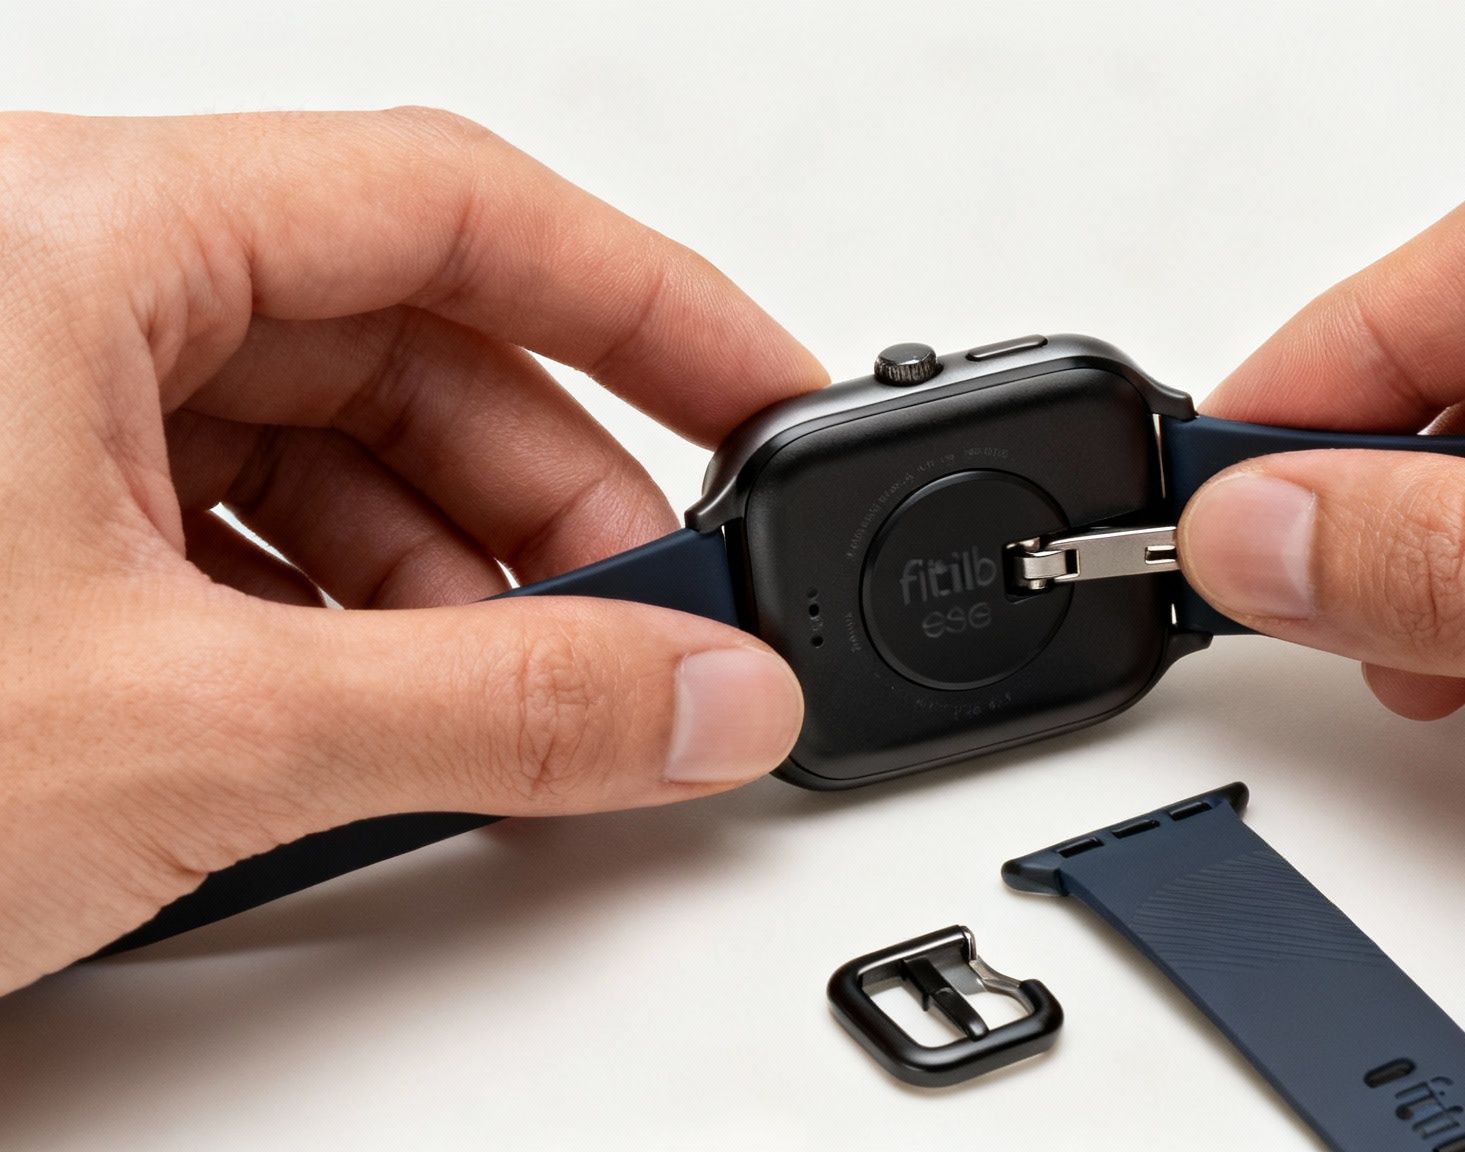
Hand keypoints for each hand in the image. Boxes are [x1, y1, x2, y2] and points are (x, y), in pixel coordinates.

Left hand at [0, 110, 822, 990]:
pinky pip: (238, 526)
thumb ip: (498, 714)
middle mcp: (40, 285)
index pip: (452, 204)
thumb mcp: (186, 731)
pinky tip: (390, 722)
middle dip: (551, 498)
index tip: (768, 394)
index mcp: (68, 238)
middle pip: (399, 340)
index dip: (648, 299)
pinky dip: (347, 622)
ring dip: (454, 580)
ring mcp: (16, 401)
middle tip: (658, 631)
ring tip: (529, 712)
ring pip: (322, 446)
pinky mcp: (4, 517)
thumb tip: (705, 697)